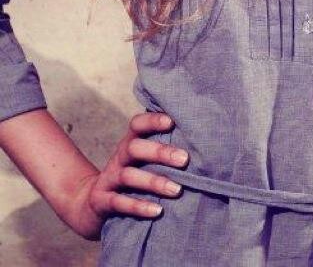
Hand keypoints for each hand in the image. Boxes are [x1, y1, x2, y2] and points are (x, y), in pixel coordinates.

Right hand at [68, 111, 188, 239]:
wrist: (93, 203)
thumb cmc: (132, 176)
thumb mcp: (142, 160)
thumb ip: (162, 148)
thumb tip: (200, 138)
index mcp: (129, 144)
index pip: (137, 125)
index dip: (152, 120)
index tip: (172, 121)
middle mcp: (118, 159)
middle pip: (134, 148)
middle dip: (159, 152)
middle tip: (185, 159)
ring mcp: (109, 180)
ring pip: (129, 176)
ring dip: (154, 182)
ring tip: (176, 190)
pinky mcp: (102, 201)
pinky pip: (119, 203)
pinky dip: (138, 207)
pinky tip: (157, 211)